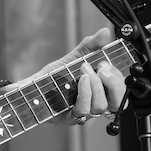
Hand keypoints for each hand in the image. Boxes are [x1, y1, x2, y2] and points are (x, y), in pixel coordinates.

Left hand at [10, 27, 125, 125]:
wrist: (29, 88)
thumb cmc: (53, 77)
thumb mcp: (73, 57)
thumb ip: (90, 46)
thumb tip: (105, 33)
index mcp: (99, 90)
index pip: (120, 90)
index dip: (118, 78)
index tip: (107, 62)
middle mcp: (94, 103)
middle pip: (117, 101)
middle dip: (113, 83)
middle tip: (101, 68)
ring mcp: (83, 111)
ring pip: (101, 106)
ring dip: (95, 86)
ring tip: (85, 72)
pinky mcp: (70, 117)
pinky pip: (83, 110)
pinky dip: (85, 94)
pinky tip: (80, 81)